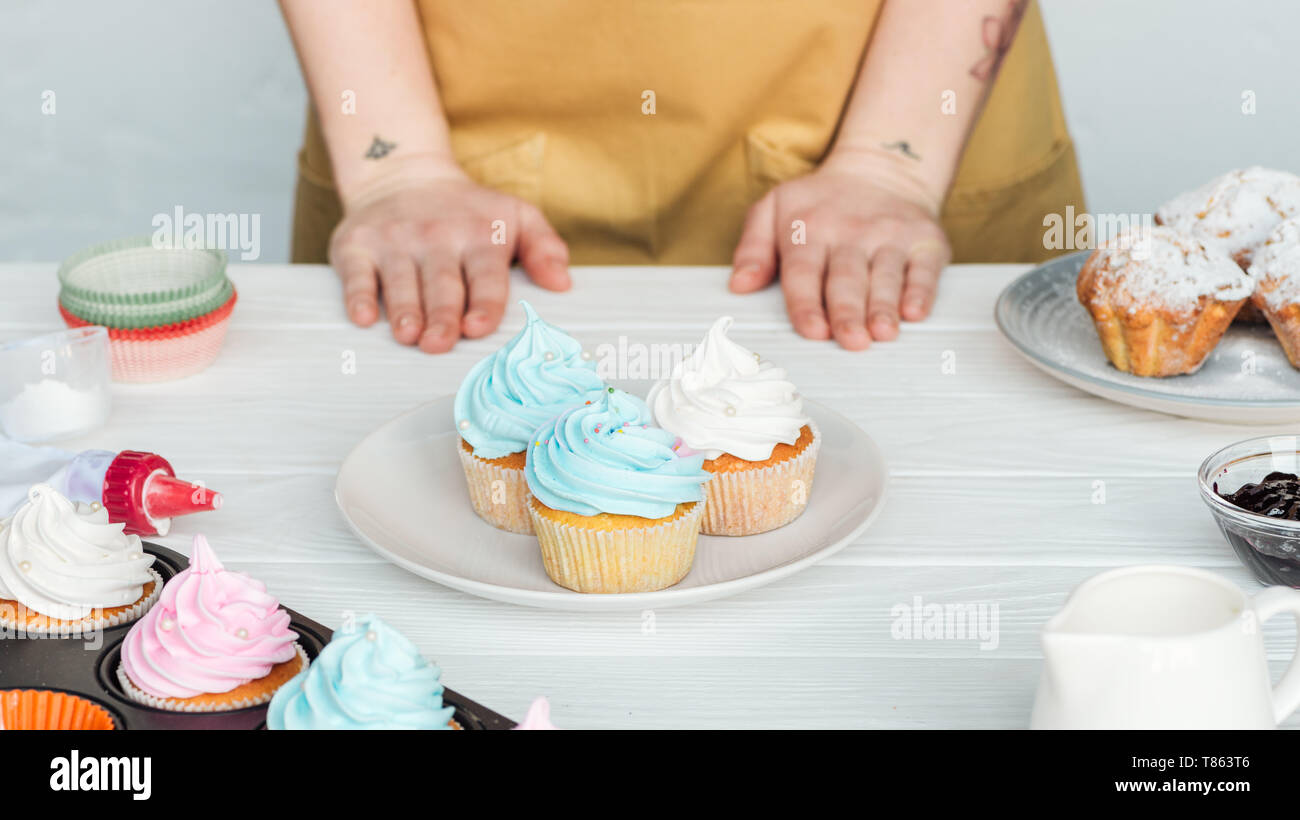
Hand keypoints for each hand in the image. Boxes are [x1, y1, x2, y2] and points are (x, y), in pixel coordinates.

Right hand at [329, 161, 569, 352]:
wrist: (403, 172)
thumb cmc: (467, 211)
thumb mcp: (516, 215)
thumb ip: (544, 247)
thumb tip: (562, 282)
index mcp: (479, 236)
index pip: (485, 276)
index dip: (482, 303)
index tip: (478, 327)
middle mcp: (436, 237)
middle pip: (441, 285)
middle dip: (441, 316)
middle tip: (439, 343)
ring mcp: (395, 240)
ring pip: (400, 282)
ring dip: (404, 310)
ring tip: (408, 336)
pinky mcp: (357, 244)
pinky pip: (356, 273)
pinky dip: (357, 295)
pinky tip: (363, 316)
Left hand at [729, 150, 950, 349]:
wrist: (880, 169)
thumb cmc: (821, 201)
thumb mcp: (773, 208)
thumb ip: (752, 248)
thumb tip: (739, 285)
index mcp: (809, 229)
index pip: (804, 273)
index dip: (808, 304)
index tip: (813, 331)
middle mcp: (851, 233)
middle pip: (847, 279)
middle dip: (848, 312)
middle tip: (851, 340)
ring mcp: (889, 236)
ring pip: (886, 276)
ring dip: (884, 306)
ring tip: (882, 333)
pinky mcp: (924, 240)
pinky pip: (924, 267)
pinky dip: (922, 290)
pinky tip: (915, 311)